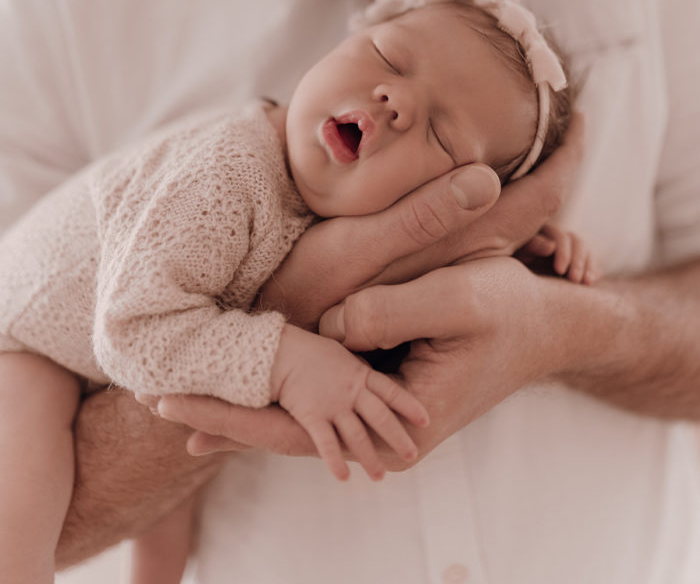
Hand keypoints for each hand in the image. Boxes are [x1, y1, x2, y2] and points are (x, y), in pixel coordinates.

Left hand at [157, 254, 592, 465]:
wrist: (548, 326)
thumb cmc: (510, 312)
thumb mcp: (457, 301)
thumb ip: (389, 311)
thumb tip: (326, 322)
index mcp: (396, 426)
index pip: (293, 429)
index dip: (230, 414)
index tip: (171, 401)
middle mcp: (380, 431)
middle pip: (283, 429)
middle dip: (219, 414)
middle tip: (150, 401)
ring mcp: (377, 408)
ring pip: (295, 412)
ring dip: (240, 399)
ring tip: (174, 393)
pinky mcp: (376, 383)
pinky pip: (314, 391)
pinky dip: (273, 381)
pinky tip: (234, 373)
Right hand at [258, 112, 583, 327]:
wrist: (281, 336)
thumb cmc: (309, 287)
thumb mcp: (359, 249)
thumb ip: (422, 218)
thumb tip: (490, 179)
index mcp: (463, 250)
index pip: (540, 199)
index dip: (565, 156)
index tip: (583, 116)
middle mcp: (470, 262)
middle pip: (538, 215)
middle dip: (557, 173)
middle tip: (574, 127)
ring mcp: (455, 269)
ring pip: (513, 228)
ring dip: (534, 199)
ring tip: (540, 161)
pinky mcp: (434, 273)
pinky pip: (480, 235)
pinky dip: (497, 209)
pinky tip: (476, 190)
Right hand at [270, 325, 427, 480]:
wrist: (280, 352)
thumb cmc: (309, 351)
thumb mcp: (341, 353)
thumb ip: (357, 369)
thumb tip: (368, 377)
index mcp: (360, 374)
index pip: (391, 391)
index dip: (409, 406)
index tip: (425, 420)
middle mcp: (351, 391)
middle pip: (380, 418)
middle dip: (398, 438)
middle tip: (412, 455)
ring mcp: (333, 405)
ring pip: (357, 436)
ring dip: (370, 458)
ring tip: (380, 477)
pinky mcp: (312, 416)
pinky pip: (327, 444)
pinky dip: (335, 462)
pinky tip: (344, 477)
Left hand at [516, 223, 599, 283]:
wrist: (519, 278)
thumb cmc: (517, 262)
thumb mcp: (520, 255)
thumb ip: (533, 247)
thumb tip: (551, 246)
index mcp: (541, 231)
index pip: (558, 236)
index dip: (562, 252)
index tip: (560, 271)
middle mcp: (557, 235)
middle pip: (575, 240)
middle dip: (576, 261)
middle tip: (574, 280)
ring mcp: (569, 245)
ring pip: (584, 247)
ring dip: (586, 265)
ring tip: (584, 283)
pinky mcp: (578, 258)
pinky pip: (590, 258)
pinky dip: (591, 269)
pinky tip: (589, 282)